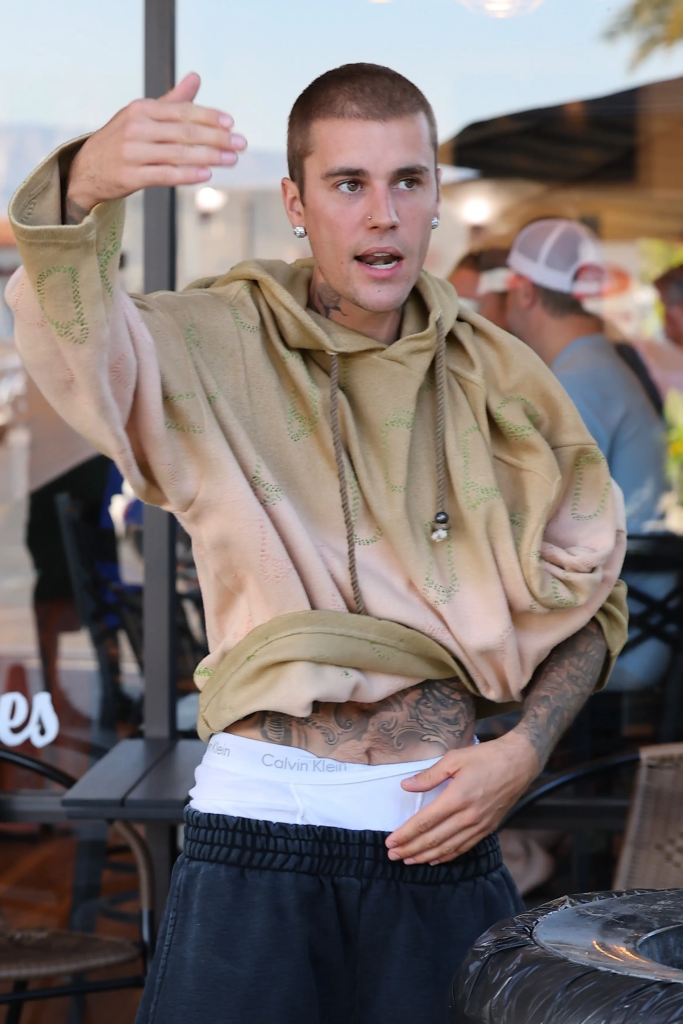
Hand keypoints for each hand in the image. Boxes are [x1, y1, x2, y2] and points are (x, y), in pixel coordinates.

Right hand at [65, 72, 245, 217]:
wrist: (86, 169)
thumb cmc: (122, 140)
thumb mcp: (143, 116)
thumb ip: (172, 100)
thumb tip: (196, 78)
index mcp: (142, 109)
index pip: (182, 111)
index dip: (209, 117)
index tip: (231, 124)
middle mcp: (136, 128)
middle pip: (184, 132)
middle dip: (216, 138)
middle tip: (240, 144)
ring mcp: (132, 152)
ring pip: (178, 154)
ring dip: (209, 157)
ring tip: (231, 160)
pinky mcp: (131, 176)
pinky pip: (165, 175)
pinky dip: (187, 174)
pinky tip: (206, 174)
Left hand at [385, 731, 537, 864]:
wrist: (519, 763)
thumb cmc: (486, 757)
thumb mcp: (455, 758)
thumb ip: (429, 775)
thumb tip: (406, 785)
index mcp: (457, 798)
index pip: (425, 822)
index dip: (406, 834)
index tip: (390, 842)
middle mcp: (468, 816)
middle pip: (433, 839)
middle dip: (410, 849)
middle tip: (392, 855)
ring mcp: (479, 825)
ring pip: (448, 848)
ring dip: (426, 856)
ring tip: (408, 861)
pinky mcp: (488, 829)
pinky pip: (464, 848)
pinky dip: (447, 856)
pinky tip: (435, 859)